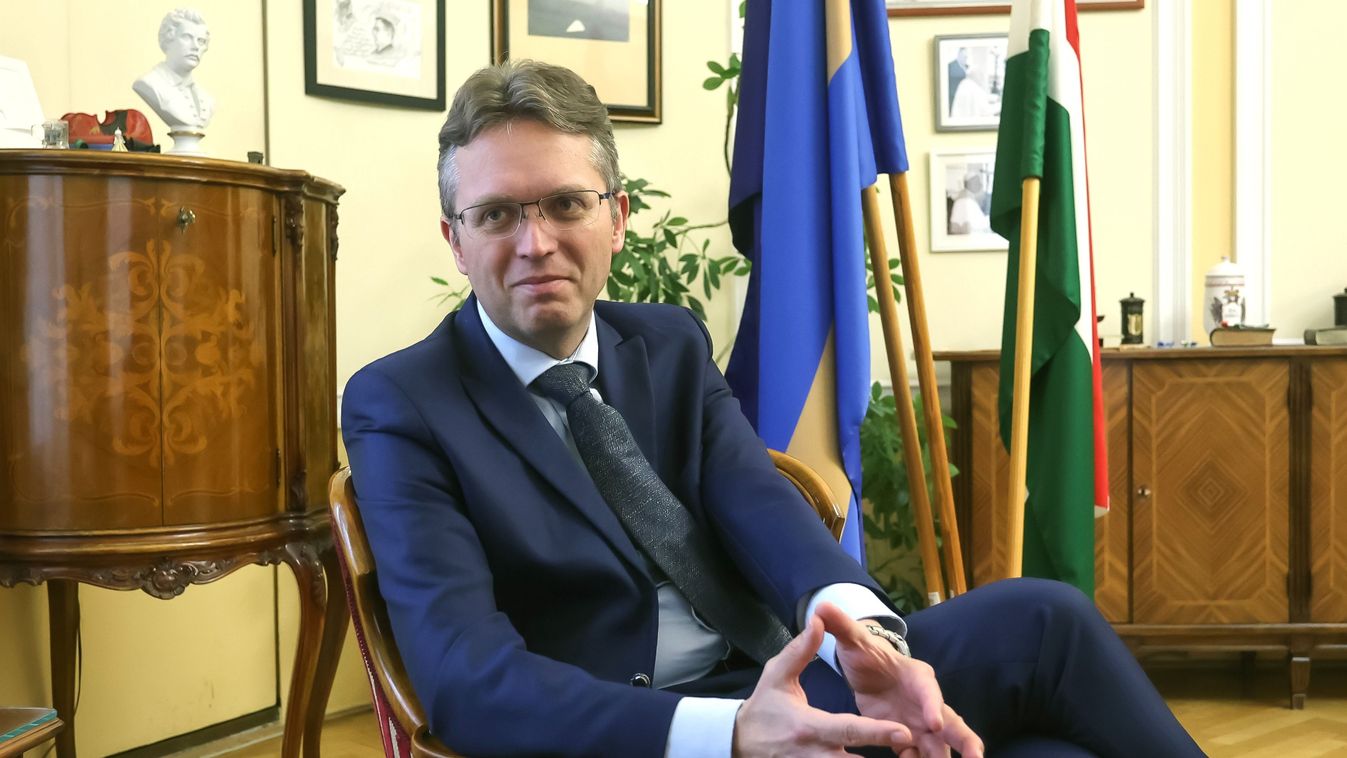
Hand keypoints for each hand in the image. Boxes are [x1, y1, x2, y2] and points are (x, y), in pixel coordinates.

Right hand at [732, 613, 913, 756]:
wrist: (737, 742)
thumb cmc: (763, 707)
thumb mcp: (777, 674)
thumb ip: (800, 650)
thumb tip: (817, 620)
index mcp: (810, 726)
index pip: (850, 730)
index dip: (878, 732)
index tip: (905, 731)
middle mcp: (815, 754)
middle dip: (884, 755)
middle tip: (913, 747)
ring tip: (909, 757)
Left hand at [814, 603, 983, 757]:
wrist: (866, 668)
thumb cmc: (866, 653)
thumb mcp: (853, 639)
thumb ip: (842, 625)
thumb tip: (822, 606)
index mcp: (917, 676)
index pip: (929, 690)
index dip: (932, 705)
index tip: (934, 724)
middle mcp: (925, 701)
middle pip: (950, 720)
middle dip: (964, 739)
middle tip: (975, 757)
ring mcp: (919, 721)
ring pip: (939, 743)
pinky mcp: (906, 736)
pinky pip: (917, 754)